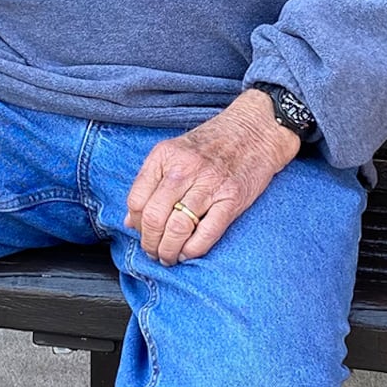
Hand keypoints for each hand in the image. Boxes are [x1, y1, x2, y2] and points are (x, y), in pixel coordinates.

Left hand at [124, 89, 299, 266]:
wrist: (256, 130)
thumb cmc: (214, 141)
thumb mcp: (175, 151)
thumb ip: (150, 182)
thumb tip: (130, 221)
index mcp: (165, 156)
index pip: (136, 200)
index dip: (136, 224)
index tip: (141, 232)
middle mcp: (184, 168)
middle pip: (153, 217)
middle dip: (149, 243)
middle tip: (153, 252)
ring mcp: (209, 184)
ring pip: (176, 228)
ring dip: (168, 251)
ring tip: (168, 257)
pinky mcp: (232, 199)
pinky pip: (206, 233)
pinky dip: (193, 250)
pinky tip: (188, 253)